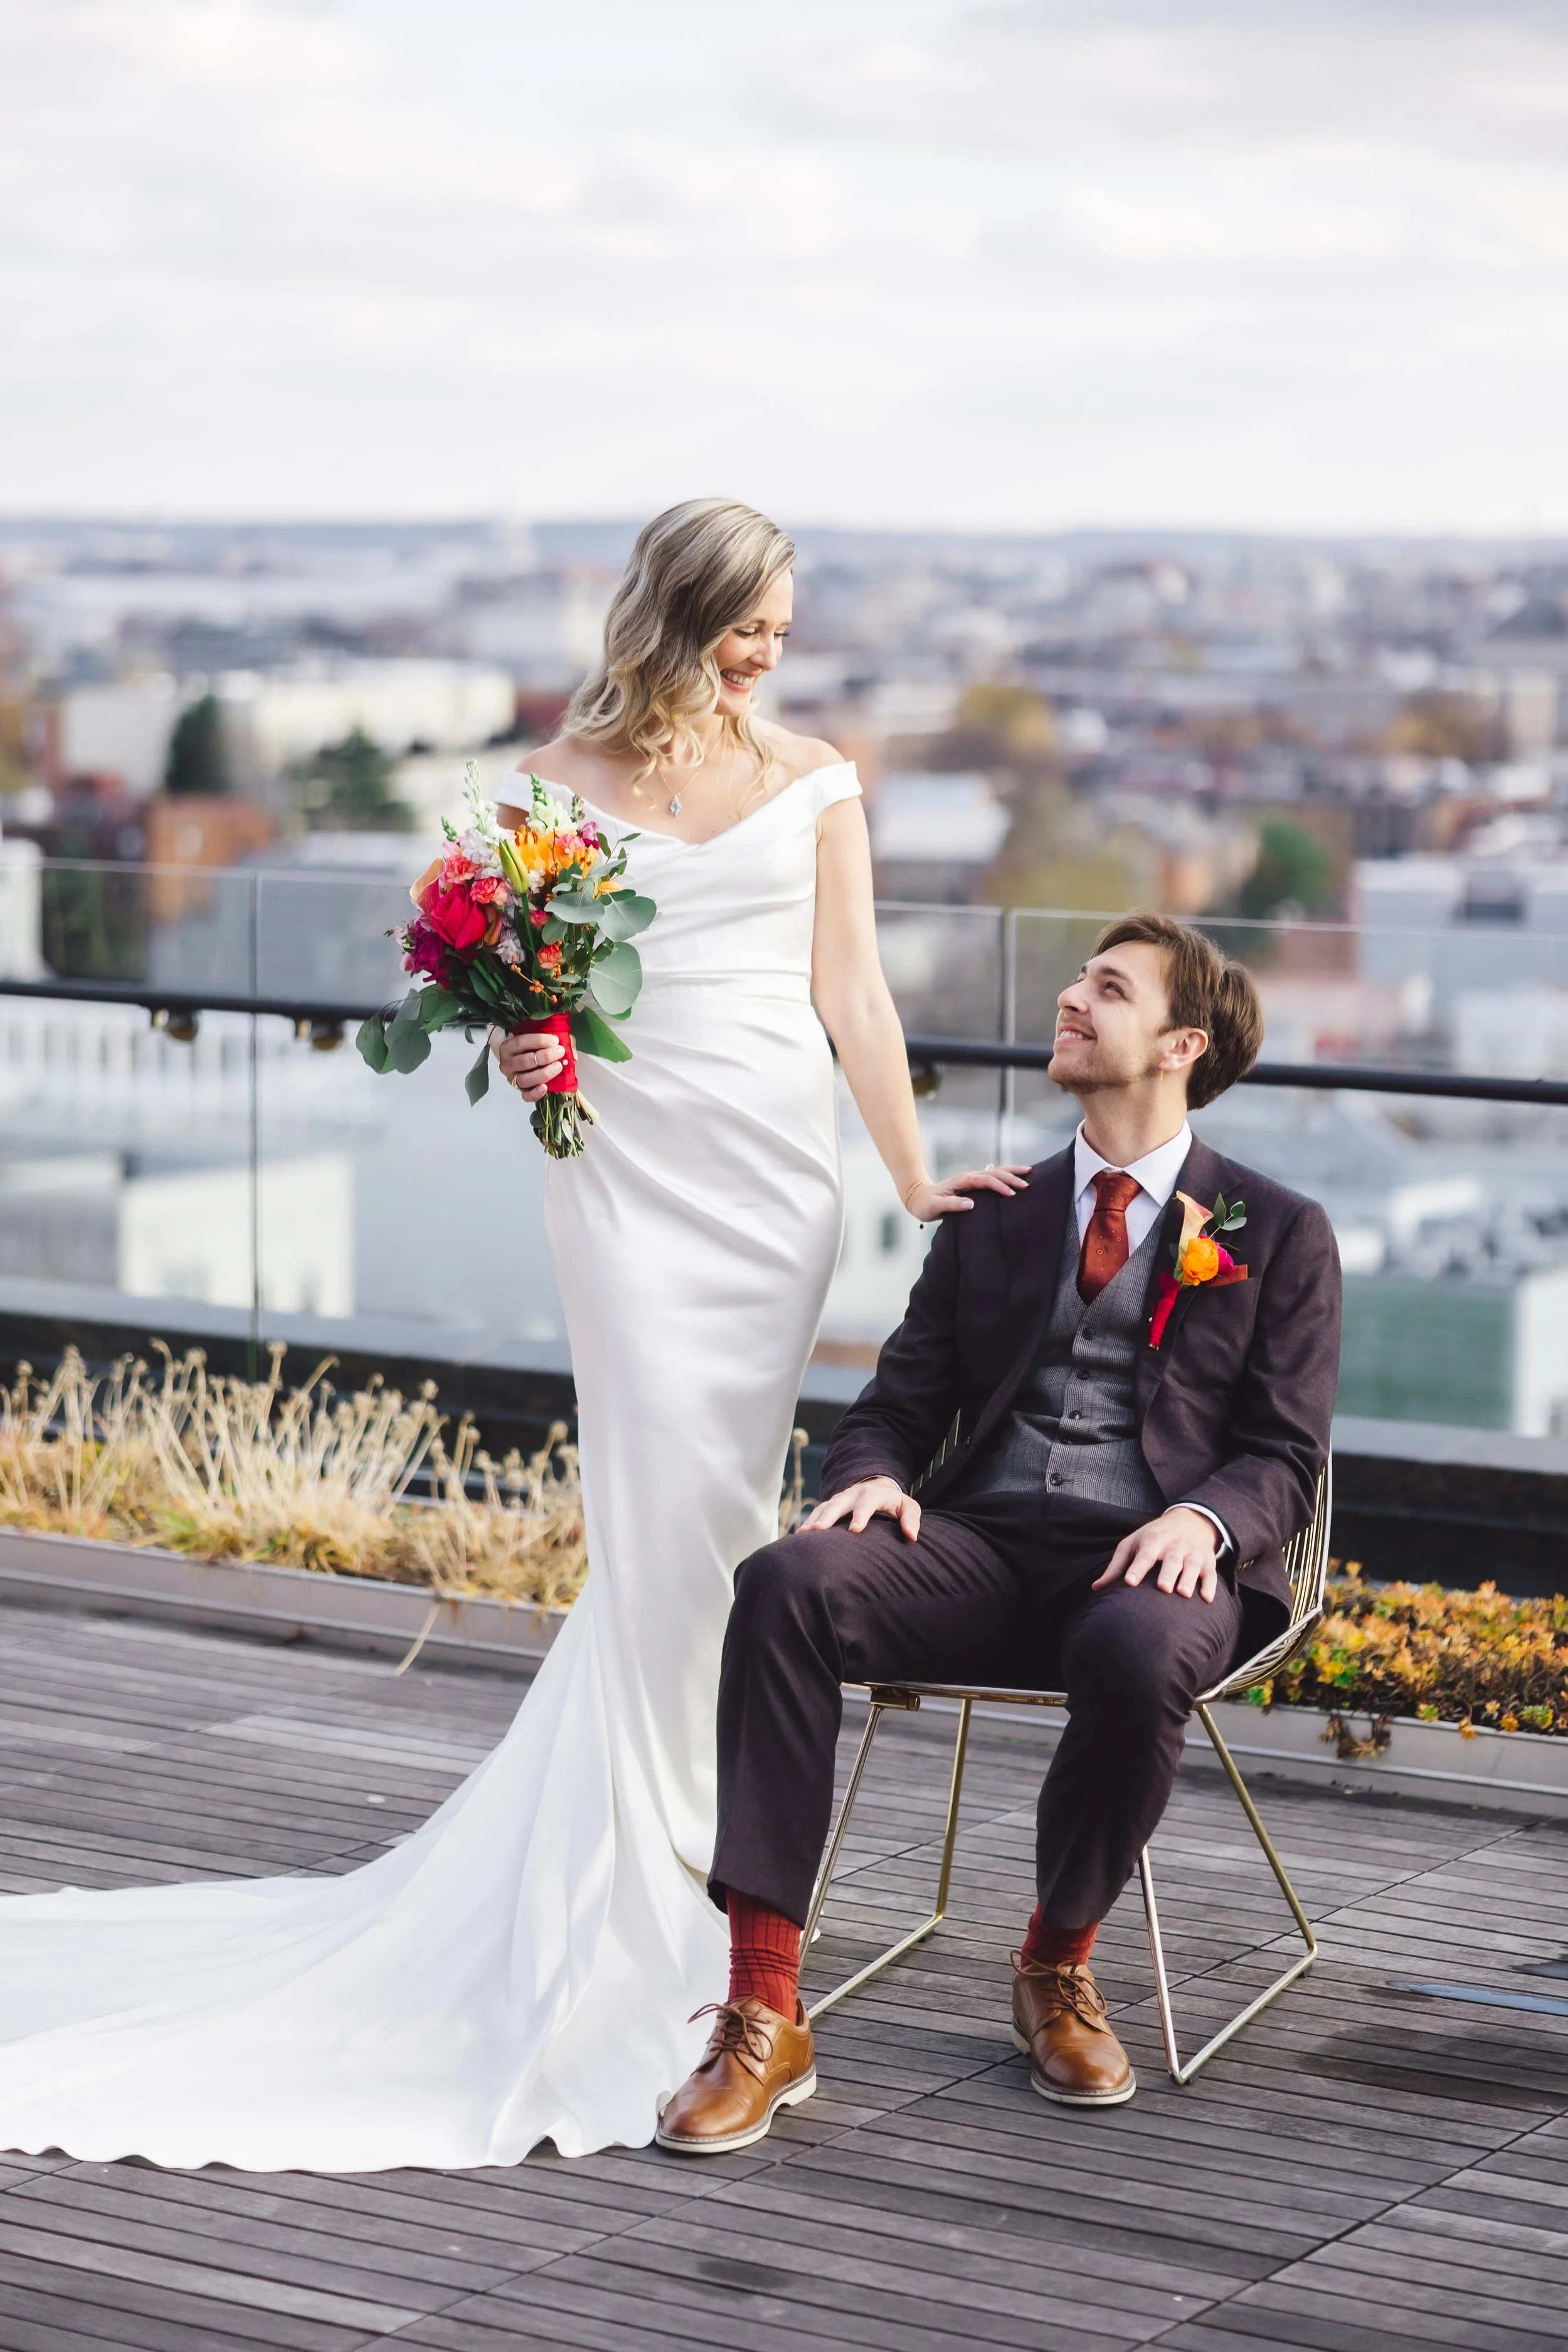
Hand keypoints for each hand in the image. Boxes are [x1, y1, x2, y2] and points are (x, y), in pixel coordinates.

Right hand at [494, 1027, 566, 1103]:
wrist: (521, 1059)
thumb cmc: (532, 1047)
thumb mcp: (540, 1039)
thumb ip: (553, 1040)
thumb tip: (571, 1051)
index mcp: (508, 1047)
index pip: (521, 1042)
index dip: (538, 1040)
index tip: (555, 1040)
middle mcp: (507, 1064)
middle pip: (524, 1061)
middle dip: (545, 1056)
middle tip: (559, 1052)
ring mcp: (512, 1079)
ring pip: (525, 1079)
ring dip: (544, 1073)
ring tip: (558, 1066)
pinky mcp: (520, 1091)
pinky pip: (526, 1096)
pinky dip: (536, 1093)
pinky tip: (546, 1087)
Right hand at [801, 1477, 920, 1541]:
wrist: (877, 1487)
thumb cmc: (893, 1503)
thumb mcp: (907, 1507)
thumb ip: (911, 1519)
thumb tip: (911, 1536)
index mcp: (873, 1494)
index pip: (866, 1502)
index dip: (860, 1515)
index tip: (854, 1530)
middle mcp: (853, 1494)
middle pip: (839, 1503)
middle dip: (828, 1516)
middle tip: (818, 1530)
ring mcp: (839, 1499)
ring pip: (824, 1507)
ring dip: (814, 1519)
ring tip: (803, 1534)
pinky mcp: (830, 1505)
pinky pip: (817, 1512)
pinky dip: (808, 1522)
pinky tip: (799, 1536)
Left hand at [903, 1164, 1030, 1220]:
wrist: (917, 1197)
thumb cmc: (925, 1204)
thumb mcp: (935, 1207)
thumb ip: (952, 1205)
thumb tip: (971, 1204)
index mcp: (963, 1181)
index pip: (986, 1181)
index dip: (1000, 1186)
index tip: (1012, 1195)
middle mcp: (969, 1177)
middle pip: (995, 1172)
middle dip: (1012, 1176)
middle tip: (1028, 1183)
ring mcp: (972, 1179)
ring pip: (996, 1172)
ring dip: (1012, 1172)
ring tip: (1029, 1172)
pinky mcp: (973, 1183)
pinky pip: (993, 1177)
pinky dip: (1006, 1176)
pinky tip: (1015, 1178)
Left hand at [1093, 1507, 1219, 1603]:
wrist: (1189, 1520)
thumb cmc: (1153, 1537)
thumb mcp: (1132, 1544)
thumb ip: (1116, 1566)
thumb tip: (1096, 1588)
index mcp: (1152, 1541)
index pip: (1144, 1555)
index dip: (1137, 1568)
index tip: (1129, 1581)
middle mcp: (1173, 1546)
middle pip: (1171, 1560)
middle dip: (1167, 1574)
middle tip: (1163, 1588)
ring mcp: (1192, 1553)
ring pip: (1191, 1566)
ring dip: (1188, 1579)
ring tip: (1183, 1594)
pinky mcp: (1207, 1561)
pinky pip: (1210, 1574)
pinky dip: (1210, 1586)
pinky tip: (1207, 1599)